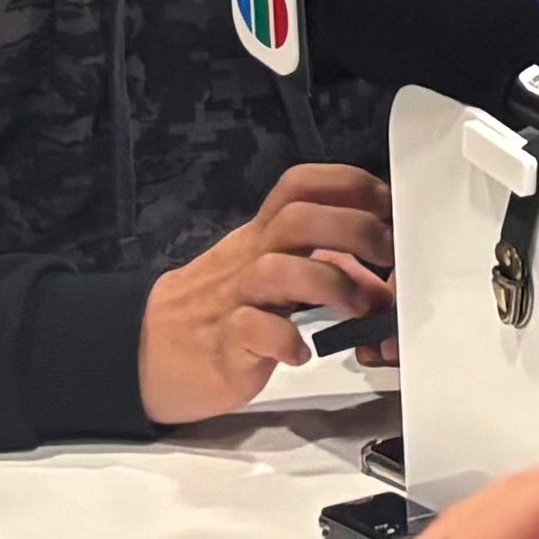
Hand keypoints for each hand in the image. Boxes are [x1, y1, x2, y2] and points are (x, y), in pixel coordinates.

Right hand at [140, 161, 396, 423]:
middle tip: (387, 256)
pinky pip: (253, 330)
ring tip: (357, 309)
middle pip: (296, 218)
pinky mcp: (224, 344)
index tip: (388, 204)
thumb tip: (386, 288)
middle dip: (353, 228)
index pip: (300, 186)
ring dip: (329, 282)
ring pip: (276, 269)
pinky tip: (303, 352)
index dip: (349, 185)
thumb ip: (331, 275)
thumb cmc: (222, 310)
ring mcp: (234, 299)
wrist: (150, 353)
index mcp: (262, 236)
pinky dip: (286, 340)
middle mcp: (249, 259)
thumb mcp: (277, 284)